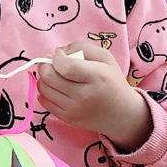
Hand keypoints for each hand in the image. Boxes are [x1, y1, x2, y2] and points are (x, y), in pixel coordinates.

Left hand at [36, 41, 150, 152]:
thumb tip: (58, 51)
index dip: (57, 57)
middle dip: (45, 66)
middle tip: (51, 63)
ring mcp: (75, 109)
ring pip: (44, 89)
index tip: (60, 54)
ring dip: (43, 78)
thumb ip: (82, 47)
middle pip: (50, 77)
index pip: (65, 66)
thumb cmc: (112, 81)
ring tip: (54, 74)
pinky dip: (45, 92)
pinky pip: (45, 102)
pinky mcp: (68, 119)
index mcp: (97, 77)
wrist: (122, 114)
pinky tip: (55, 87)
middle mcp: (84, 95)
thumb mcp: (106, 58)